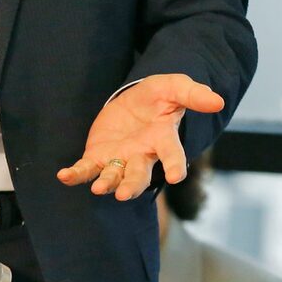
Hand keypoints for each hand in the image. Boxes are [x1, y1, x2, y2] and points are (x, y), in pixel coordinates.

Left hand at [56, 74, 223, 200]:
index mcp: (162, 139)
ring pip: (114, 175)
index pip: (171, 154)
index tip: (176, 177)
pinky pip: (87, 168)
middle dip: (132, 184)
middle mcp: (142, 155)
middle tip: (123, 194)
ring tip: (99, 189)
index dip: (174, 165)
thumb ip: (192, 93)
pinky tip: (64, 176)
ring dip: (106, 183)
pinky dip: (76, 174)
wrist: (133, 101)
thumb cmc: (157, 96)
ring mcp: (120, 158)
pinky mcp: (99, 155)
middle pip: (139, 174)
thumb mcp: (173, 87)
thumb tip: (217, 100)